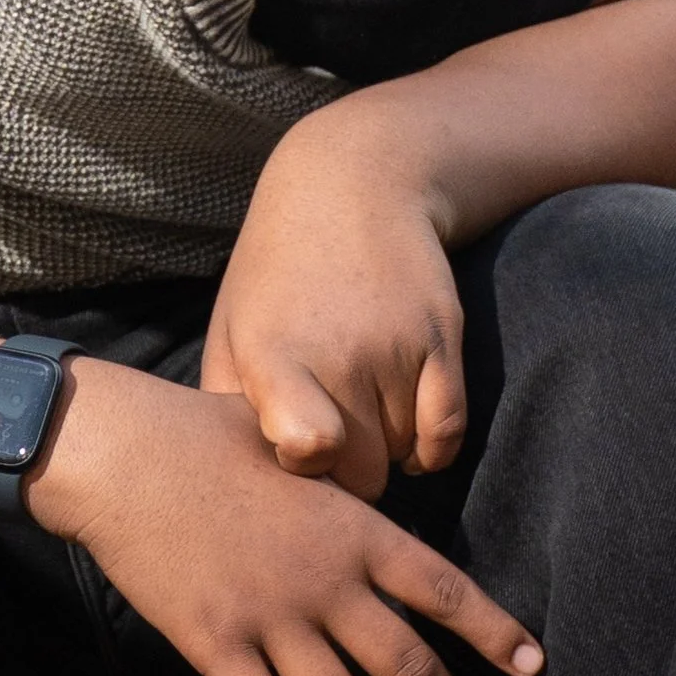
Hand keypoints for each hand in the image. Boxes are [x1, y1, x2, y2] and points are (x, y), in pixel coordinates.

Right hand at [28, 363, 540, 675]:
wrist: (126, 456)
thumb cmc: (206, 436)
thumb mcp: (294, 451)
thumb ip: (337, 491)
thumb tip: (363, 504)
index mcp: (354, 530)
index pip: (445, 591)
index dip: (493, 633)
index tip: (531, 665)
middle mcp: (325, 582)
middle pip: (406, 666)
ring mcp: (272, 620)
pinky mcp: (217, 647)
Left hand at [203, 98, 468, 496]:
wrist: (351, 185)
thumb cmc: (276, 277)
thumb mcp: (231, 332)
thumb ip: (228, 413)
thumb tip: (240, 490)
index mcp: (272, 356)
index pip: (310, 446)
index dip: (304, 471)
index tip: (294, 454)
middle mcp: (339, 353)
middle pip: (358, 476)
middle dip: (342, 475)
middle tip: (325, 442)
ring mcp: (396, 347)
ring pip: (400, 459)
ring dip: (383, 451)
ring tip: (357, 410)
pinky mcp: (443, 340)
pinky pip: (447, 436)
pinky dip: (429, 450)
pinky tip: (404, 431)